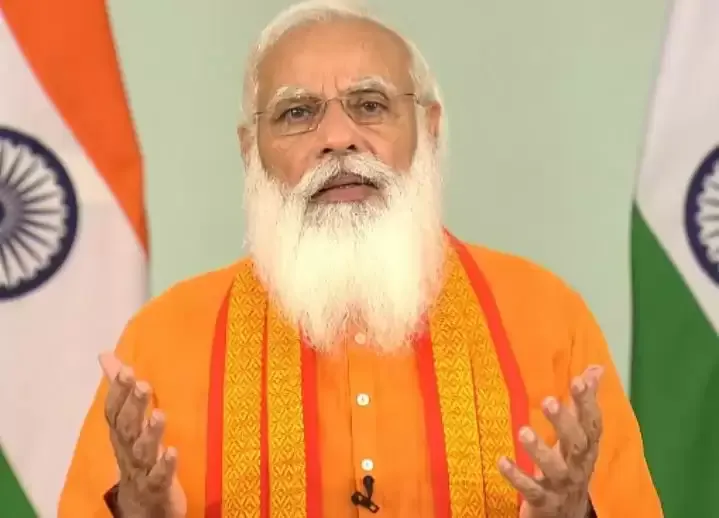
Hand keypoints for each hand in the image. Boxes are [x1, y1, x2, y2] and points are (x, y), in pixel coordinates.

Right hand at [100, 353, 186, 517]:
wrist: (143, 505)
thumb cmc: (138, 455)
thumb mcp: (129, 423)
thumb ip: (120, 389)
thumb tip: (106, 355)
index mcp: (121, 434)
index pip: (114, 411)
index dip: (118, 392)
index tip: (126, 369)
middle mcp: (127, 450)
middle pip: (127, 427)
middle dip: (133, 406)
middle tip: (143, 384)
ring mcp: (141, 470)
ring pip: (142, 451)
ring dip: (150, 433)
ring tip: (160, 414)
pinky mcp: (157, 488)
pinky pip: (159, 477)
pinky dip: (164, 465)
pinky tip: (173, 451)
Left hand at [498, 365, 603, 517]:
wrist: (565, 515)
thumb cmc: (569, 465)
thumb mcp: (578, 435)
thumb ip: (583, 403)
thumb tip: (597, 369)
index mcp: (587, 447)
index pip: (592, 422)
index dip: (588, 402)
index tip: (578, 380)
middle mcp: (579, 465)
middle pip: (577, 444)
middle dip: (564, 422)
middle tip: (548, 401)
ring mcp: (562, 485)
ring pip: (555, 469)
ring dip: (540, 450)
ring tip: (523, 431)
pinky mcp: (544, 502)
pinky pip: (532, 490)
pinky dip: (517, 476)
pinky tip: (502, 461)